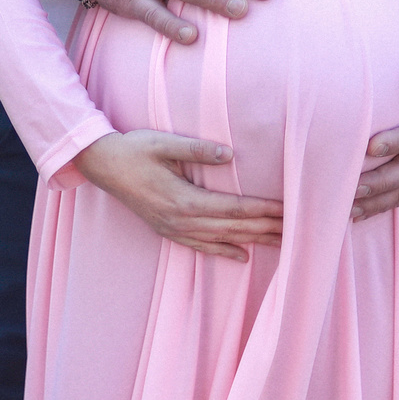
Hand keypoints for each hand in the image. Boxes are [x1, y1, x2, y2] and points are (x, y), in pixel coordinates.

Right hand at [73, 130, 282, 259]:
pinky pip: (200, 246)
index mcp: (184, 200)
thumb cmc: (133, 149)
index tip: (289, 209)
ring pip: (221, 240)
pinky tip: (242, 256)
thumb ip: (197, 149)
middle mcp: (181, 220)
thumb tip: (229, 154)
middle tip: (297, 231)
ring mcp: (173, 229)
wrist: (101, 165)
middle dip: (266, 229)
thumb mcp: (163, 143)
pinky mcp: (166, 230)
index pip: (235, 208)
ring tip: (280, 244)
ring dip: (252, 242)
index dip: (263, 210)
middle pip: (234, 229)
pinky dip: (223, 252)